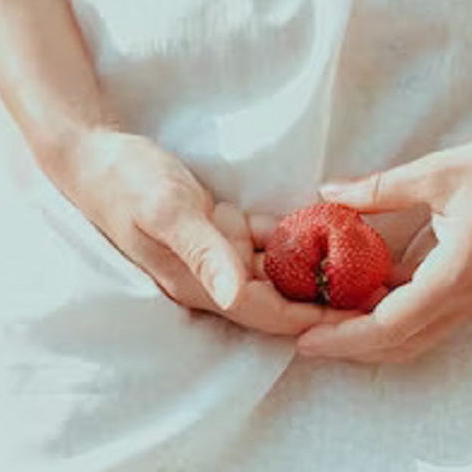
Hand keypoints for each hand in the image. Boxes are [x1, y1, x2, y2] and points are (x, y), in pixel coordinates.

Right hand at [59, 129, 354, 335]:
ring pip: (280, 268)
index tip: (358, 317)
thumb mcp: (166, 211)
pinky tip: (334, 225)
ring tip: (368, 261)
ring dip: (319, 266)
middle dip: (325, 298)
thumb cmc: (125, 182)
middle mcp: (214, 276)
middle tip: (378, 288)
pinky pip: (270, 238)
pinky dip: (299, 233)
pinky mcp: (221, 228)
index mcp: (200, 282)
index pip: (268, 312)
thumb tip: (235, 295)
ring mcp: (218, 253)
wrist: (94, 154)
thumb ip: (203, 251)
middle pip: (280, 298)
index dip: (312, 317)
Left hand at [296, 93, 471, 362]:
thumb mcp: (436, 172)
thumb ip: (378, 190)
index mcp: (457, 276)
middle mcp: (471, 298)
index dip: (343, 338)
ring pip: (418, 335)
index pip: (389, 326)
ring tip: (327, 319)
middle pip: (401, 344)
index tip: (305, 341)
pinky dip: (396, 314)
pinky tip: (366, 293)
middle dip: (351, 346)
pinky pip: (433, 315)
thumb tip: (327, 194)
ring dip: (373, 333)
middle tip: (304, 336)